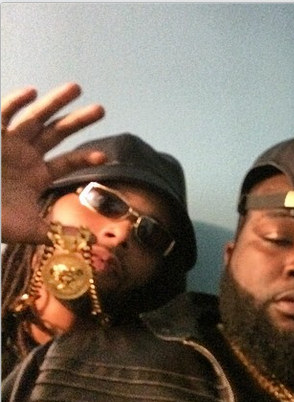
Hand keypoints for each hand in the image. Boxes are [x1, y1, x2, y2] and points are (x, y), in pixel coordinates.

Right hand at [1, 82, 105, 242]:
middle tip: (101, 109)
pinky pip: (2, 115)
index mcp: (36, 175)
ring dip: (54, 102)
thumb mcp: (31, 230)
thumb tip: (94, 242)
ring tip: (76, 88)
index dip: (84, 158)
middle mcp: (24, 156)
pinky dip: (14, 103)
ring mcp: (7, 144)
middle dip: (78, 121)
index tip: (103, 157)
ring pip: (34, 118)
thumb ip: (60, 233)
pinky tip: (32, 93)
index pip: (66, 163)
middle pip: (56, 133)